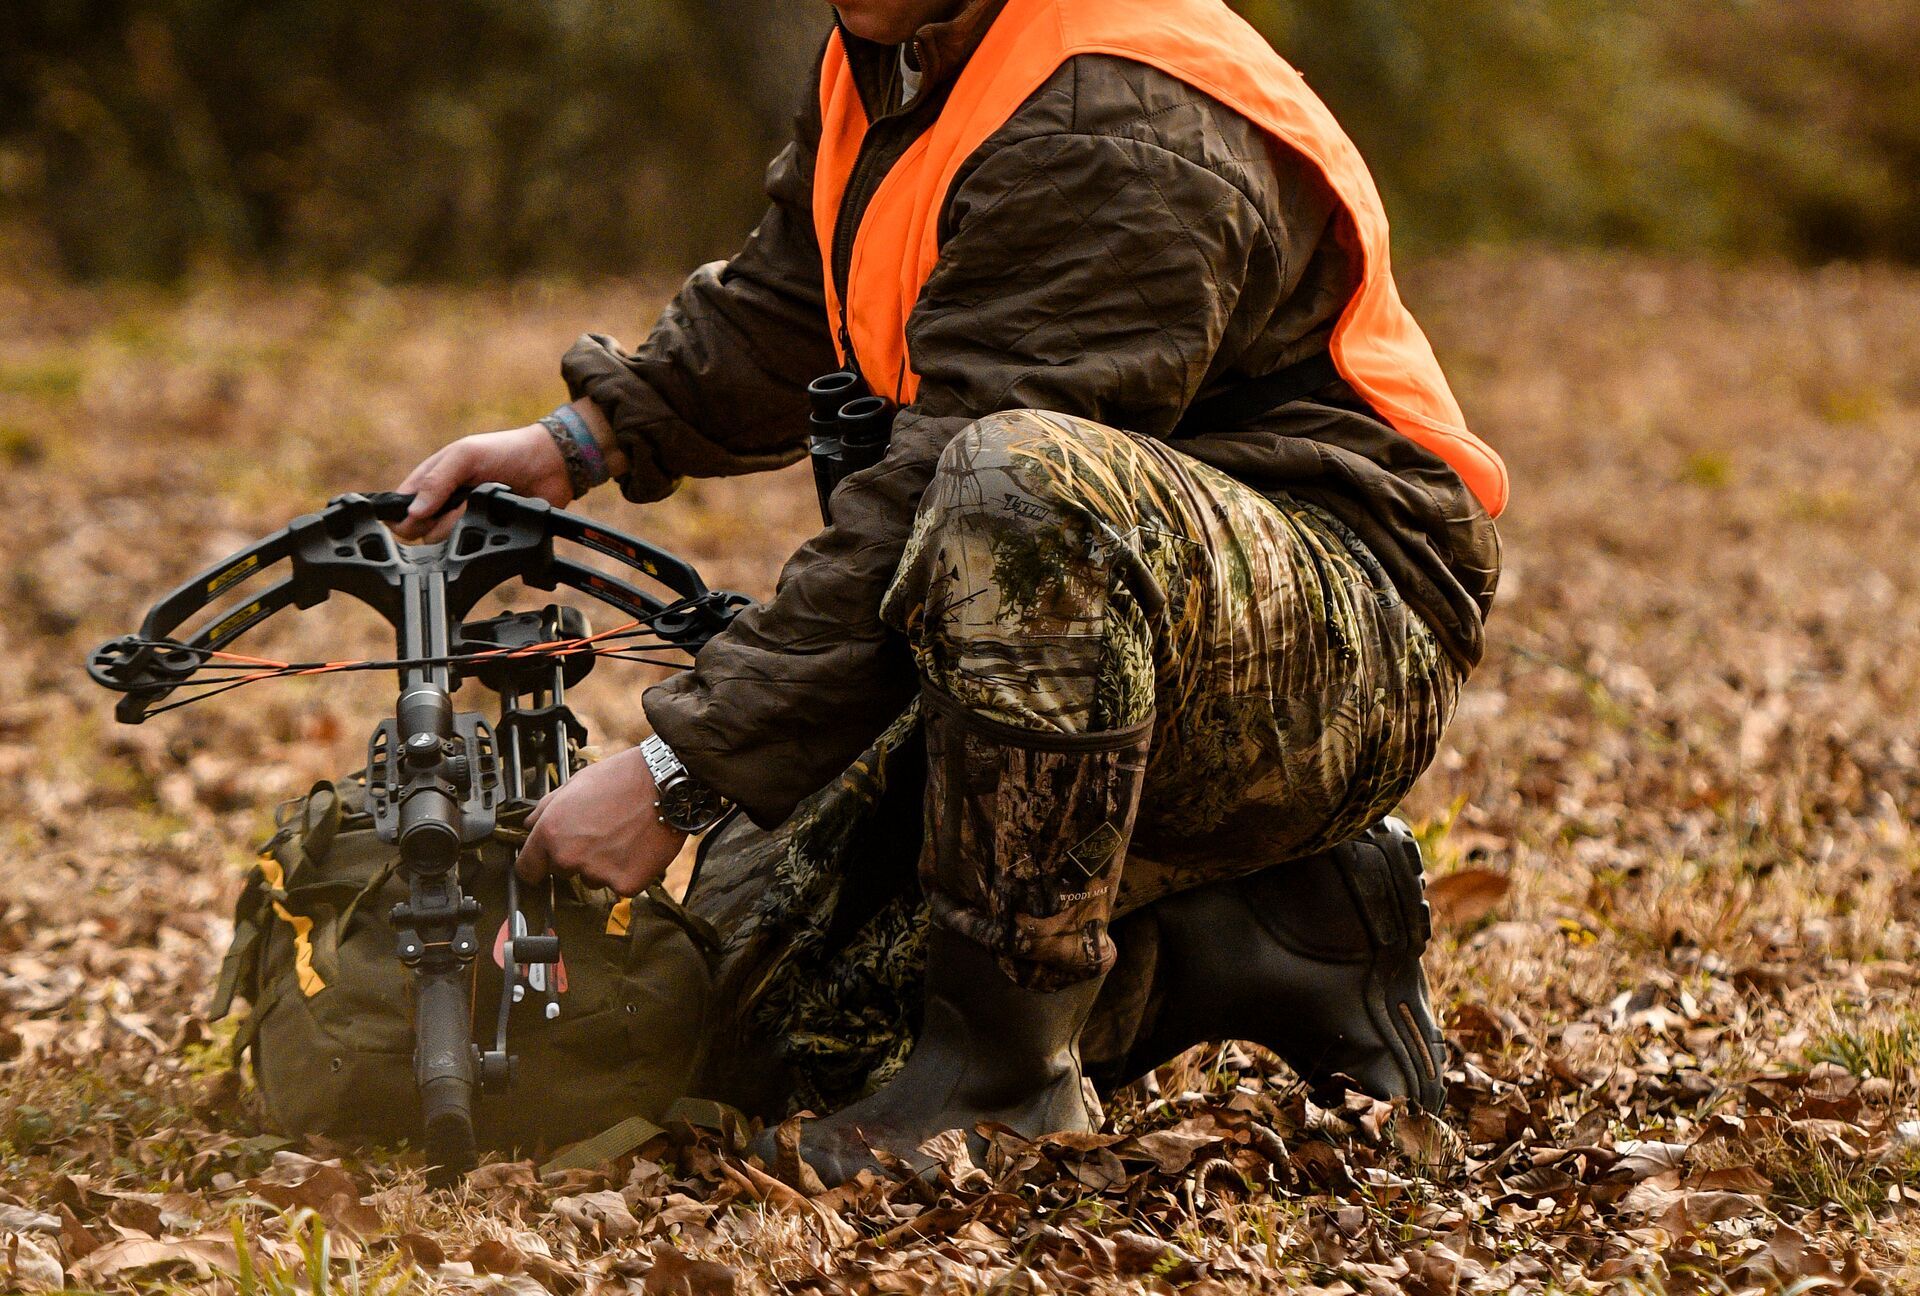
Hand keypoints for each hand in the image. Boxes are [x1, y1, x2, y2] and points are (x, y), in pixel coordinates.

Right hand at [391, 399, 626, 542]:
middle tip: (460, 502)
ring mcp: (465, 520)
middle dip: (438, 520)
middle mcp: (445, 503)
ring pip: (445, 542)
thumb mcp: (465, 455)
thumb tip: (413, 512)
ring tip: (482, 505)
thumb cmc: (506, 450)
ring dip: (461, 526)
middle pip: (420, 529)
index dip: (402, 514)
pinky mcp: (486, 535)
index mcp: (432, 479)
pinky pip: (472, 549)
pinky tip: (494, 520)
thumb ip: (436, 480)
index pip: (400, 505)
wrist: (551, 464)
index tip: (418, 513)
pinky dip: (480, 537)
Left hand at [515, 746, 687, 896]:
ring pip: (592, 879)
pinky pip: (621, 885)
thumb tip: (529, 824)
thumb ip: (546, 809)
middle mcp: (569, 857)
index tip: (543, 865)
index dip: (535, 866)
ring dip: (603, 865)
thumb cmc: (621, 779)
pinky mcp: (626, 884)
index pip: (527, 869)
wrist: (665, 784)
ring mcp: (597, 873)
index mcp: (551, 832)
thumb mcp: (575, 784)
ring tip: (624, 836)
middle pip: (561, 873)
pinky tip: (639, 848)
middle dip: (576, 858)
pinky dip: (629, 871)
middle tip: (600, 834)